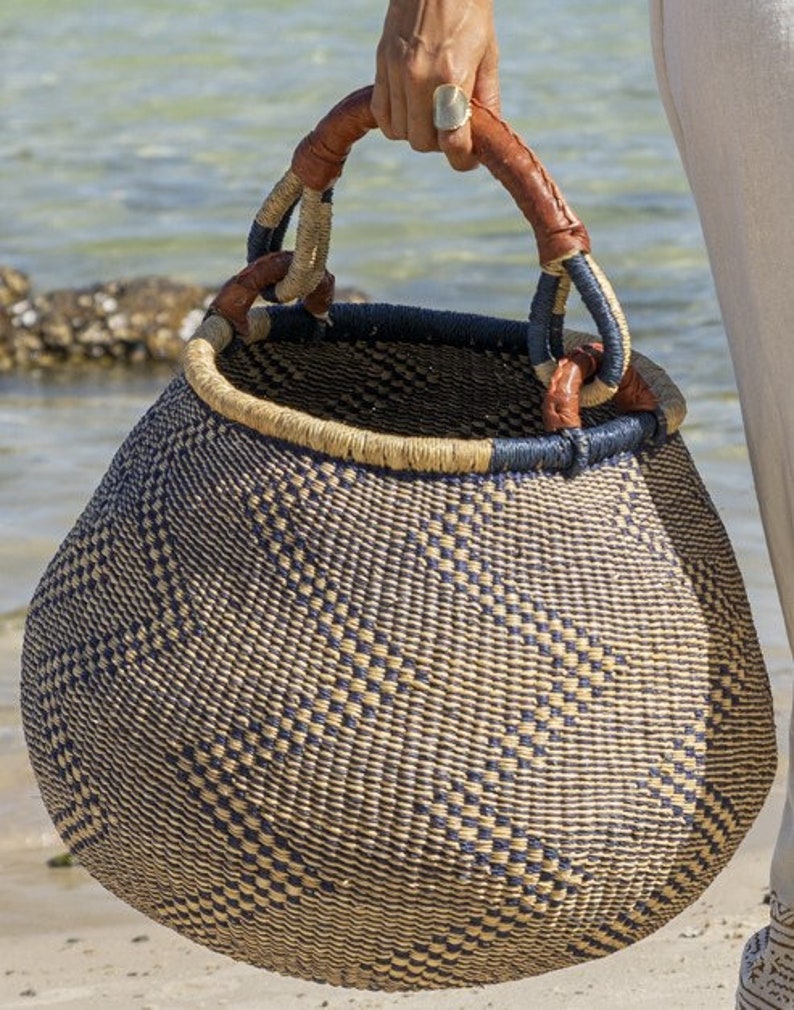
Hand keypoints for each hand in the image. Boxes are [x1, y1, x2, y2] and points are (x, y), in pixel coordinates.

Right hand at [372, 0, 499, 170]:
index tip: (467, 159)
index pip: (452, 142)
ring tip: (431, 114)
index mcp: (452, 76)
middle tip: (451, 129)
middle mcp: (420, 78)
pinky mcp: (381, 65)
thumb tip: (483, 141)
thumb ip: (486, 100)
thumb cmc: (469, 13)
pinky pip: (382, 116)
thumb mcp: (487, 56)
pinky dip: (395, 121)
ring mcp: (396, 72)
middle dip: (439, 143)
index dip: (462, 159)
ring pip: (400, 133)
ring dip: (417, 132)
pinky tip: (410, 109)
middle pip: (423, 143)